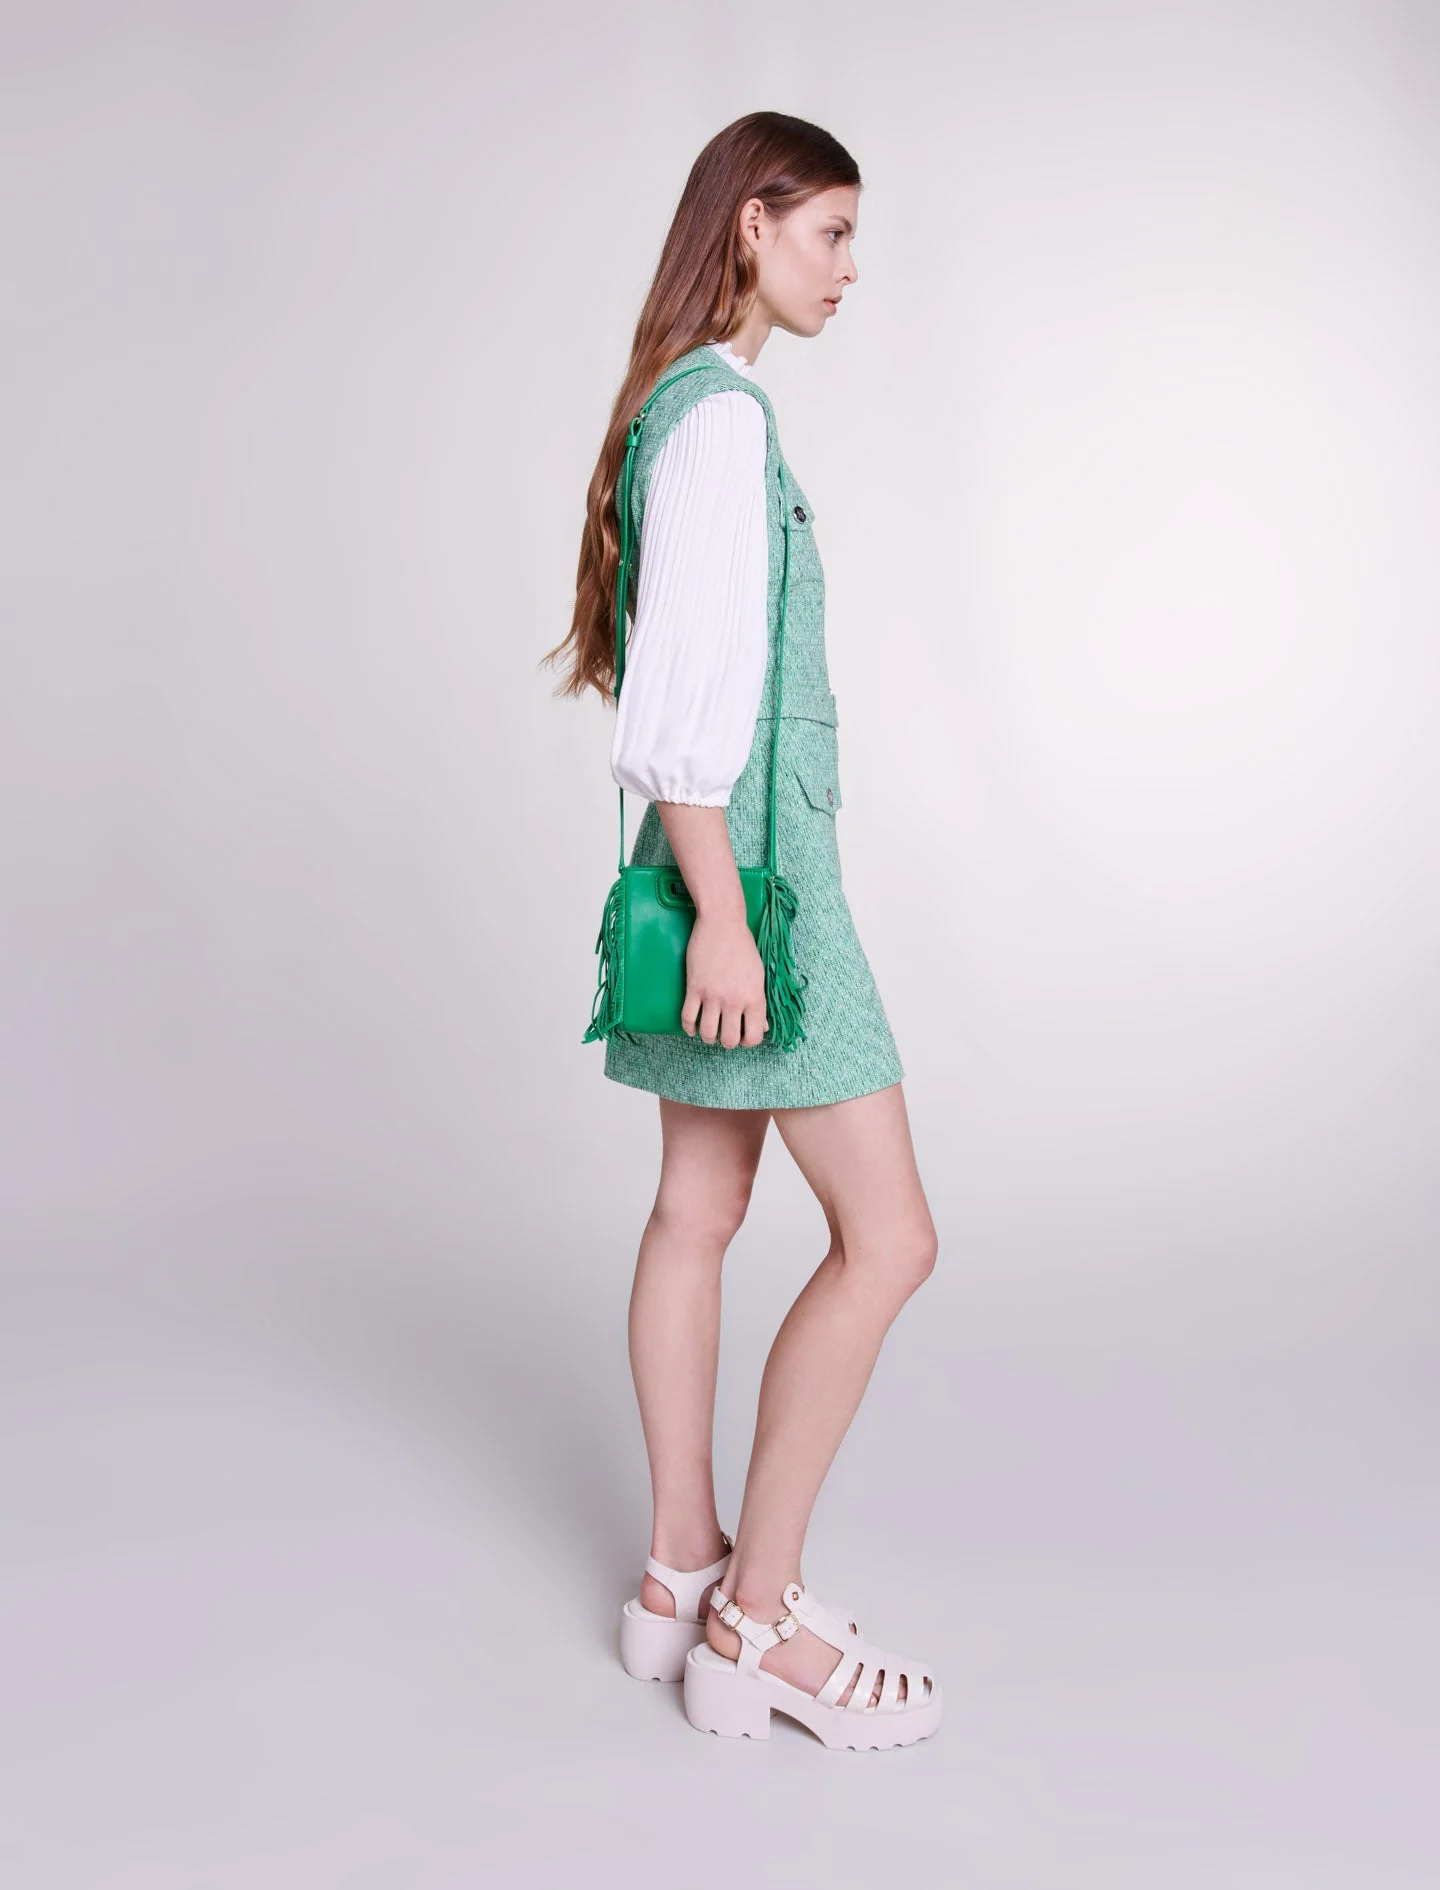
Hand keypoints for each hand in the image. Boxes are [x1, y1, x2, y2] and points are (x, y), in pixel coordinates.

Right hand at [682, 913, 768, 1047]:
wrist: (722, 923)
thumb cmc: (743, 947)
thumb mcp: (758, 975)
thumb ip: (759, 1003)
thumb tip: (764, 1027)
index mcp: (755, 997)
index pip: (754, 1037)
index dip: (748, 1041)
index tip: (742, 1034)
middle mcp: (735, 1000)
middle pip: (729, 1041)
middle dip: (726, 1042)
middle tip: (724, 1032)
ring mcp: (713, 995)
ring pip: (707, 1034)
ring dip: (707, 1037)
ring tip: (708, 1030)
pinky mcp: (694, 987)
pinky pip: (687, 1018)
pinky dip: (688, 1027)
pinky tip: (692, 1026)